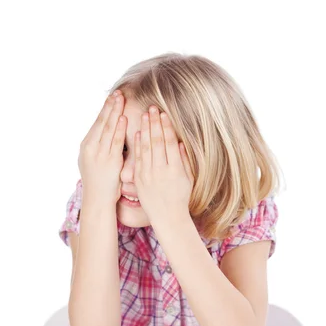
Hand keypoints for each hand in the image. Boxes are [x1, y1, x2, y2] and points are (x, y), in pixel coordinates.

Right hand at [78, 90, 126, 204]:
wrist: (97, 200)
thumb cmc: (99, 182)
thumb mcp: (94, 161)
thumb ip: (100, 147)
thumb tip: (108, 134)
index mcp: (86, 146)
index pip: (97, 123)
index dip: (105, 109)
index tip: (112, 96)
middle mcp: (90, 148)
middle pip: (102, 122)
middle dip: (110, 106)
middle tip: (118, 92)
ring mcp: (99, 154)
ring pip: (108, 128)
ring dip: (115, 112)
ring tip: (121, 99)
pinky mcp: (109, 161)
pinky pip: (115, 141)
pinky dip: (119, 129)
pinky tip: (123, 118)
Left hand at [134, 105, 193, 224]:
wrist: (168, 217)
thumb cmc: (181, 197)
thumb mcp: (188, 179)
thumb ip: (185, 160)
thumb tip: (179, 142)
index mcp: (175, 169)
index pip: (169, 143)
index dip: (166, 127)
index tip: (164, 114)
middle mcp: (161, 171)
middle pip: (156, 142)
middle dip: (154, 123)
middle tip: (152, 107)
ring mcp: (148, 175)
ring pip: (145, 148)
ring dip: (144, 129)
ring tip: (144, 115)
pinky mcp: (139, 180)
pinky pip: (137, 159)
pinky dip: (137, 145)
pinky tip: (137, 132)